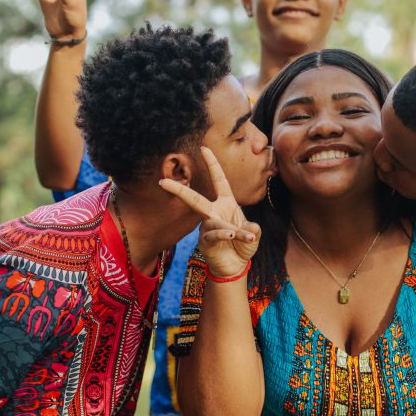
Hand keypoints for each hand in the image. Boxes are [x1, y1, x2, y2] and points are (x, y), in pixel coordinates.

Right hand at [160, 147, 259, 277]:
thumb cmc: (242, 246)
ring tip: (245, 235)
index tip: (204, 148)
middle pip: (194, 199)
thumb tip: (250, 228)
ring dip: (231, 229)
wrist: (235, 266)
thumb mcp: (253, 234)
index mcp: (226, 203)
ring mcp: (208, 227)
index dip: (212, 164)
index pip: (219, 180)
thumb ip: (253, 230)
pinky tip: (233, 235)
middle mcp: (214, 213)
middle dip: (179, 190)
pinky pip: (213, 235)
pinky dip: (225, 234)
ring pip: (213, 222)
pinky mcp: (206, 242)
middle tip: (163, 182)